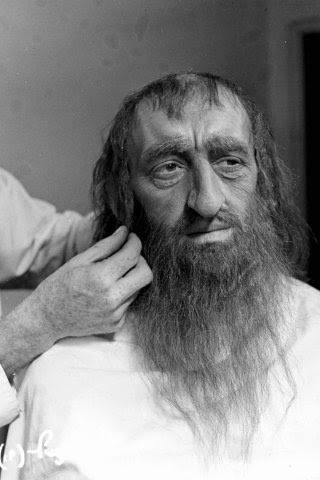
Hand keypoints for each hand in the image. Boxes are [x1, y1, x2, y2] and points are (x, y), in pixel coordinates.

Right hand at [37, 225, 151, 339]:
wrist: (47, 319)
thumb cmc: (60, 285)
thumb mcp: (80, 260)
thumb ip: (106, 245)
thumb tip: (125, 232)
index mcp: (100, 278)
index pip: (132, 255)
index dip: (135, 242)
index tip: (131, 237)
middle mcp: (111, 298)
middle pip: (146, 274)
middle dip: (141, 260)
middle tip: (128, 255)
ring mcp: (115, 314)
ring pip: (139, 288)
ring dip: (131, 277)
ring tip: (112, 275)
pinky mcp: (116, 324)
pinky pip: (130, 302)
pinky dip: (123, 293)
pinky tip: (106, 292)